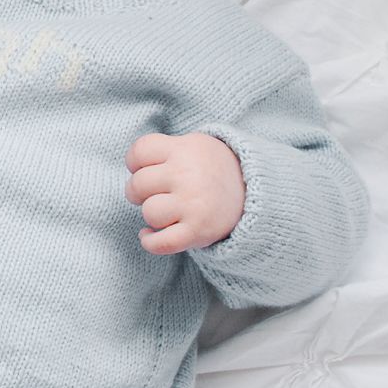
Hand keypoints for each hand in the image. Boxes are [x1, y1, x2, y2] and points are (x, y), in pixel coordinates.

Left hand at [125, 132, 244, 254]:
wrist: (254, 193)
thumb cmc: (210, 168)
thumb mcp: (192, 145)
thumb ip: (163, 150)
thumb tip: (132, 167)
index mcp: (183, 149)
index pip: (139, 152)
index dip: (134, 163)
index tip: (144, 168)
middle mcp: (187, 174)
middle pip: (138, 185)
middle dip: (139, 191)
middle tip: (155, 192)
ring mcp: (192, 204)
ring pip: (149, 213)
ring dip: (152, 215)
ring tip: (166, 210)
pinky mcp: (197, 231)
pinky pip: (160, 243)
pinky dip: (150, 242)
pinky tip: (149, 235)